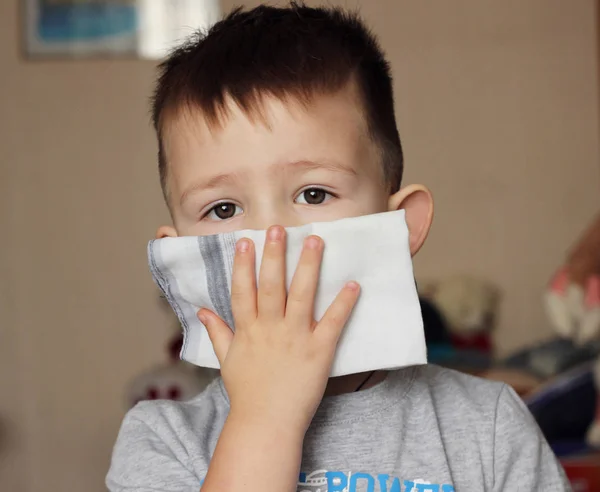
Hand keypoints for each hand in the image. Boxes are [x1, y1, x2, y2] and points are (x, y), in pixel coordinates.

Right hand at [198, 225, 359, 434]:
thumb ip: (216, 332)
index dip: (243, 265)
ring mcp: (295, 338)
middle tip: (278, 228)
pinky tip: (353, 283)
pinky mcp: (318, 351)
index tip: (246, 240)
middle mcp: (270, 329)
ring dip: (309, 267)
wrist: (266, 424)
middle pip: (271, 286)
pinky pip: (332, 323)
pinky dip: (343, 303)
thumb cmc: (247, 393)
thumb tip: (202, 310)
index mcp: (248, 330)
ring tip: (315, 241)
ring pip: (302, 296)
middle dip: (274, 255)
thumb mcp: (227, 361)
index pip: (243, 291)